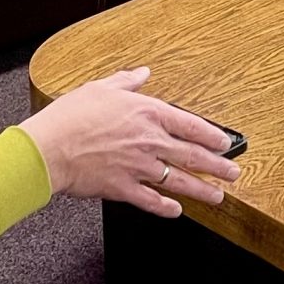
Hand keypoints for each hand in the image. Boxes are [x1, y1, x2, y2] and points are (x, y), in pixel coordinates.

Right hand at [17, 67, 241, 217]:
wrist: (48, 148)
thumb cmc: (71, 116)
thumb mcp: (101, 88)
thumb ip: (127, 81)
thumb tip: (142, 72)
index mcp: (147, 113)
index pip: (191, 125)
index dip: (212, 135)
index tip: (226, 142)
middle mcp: (149, 141)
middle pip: (192, 156)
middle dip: (218, 166)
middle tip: (235, 173)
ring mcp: (138, 167)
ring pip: (179, 180)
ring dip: (202, 190)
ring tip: (219, 196)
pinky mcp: (123, 188)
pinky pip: (151, 200)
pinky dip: (166, 207)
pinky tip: (177, 211)